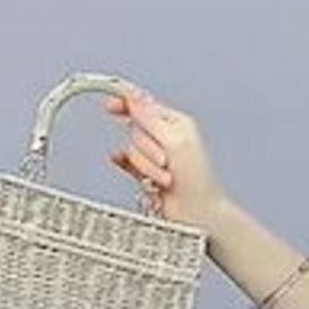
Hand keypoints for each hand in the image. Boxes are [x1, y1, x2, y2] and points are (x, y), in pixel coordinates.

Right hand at [105, 82, 229, 234]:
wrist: (197, 213)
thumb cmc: (197, 180)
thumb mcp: (175, 142)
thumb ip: (150, 118)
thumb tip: (132, 95)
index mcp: (177, 124)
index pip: (145, 105)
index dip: (127, 103)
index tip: (110, 104)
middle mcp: (166, 137)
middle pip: (136, 130)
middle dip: (147, 149)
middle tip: (165, 161)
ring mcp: (155, 155)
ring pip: (132, 150)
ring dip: (147, 166)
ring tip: (165, 177)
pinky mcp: (146, 171)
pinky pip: (127, 163)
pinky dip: (128, 166)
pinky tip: (133, 171)